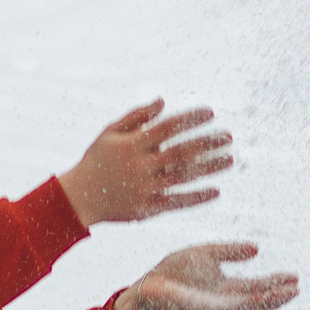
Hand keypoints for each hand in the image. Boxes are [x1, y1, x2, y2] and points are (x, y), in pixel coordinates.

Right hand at [57, 99, 232, 227]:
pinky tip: (216, 191)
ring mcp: (145, 189)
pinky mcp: (147, 208)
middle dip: (207, 144)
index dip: (190, 119)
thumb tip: (162, 101)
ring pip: (183, 177)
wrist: (79, 197)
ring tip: (230, 160)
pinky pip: (176, 202)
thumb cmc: (97, 160)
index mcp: (132, 145)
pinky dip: (197, 197)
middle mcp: (141, 166)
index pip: (168, 128)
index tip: (211, 113)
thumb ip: (137, 116)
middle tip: (229, 137)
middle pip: (181, 152)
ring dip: (209, 169)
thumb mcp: (110, 133)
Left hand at [115, 242, 299, 309]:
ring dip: (269, 302)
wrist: (147, 285)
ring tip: (288, 293)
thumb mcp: (207, 254)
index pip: (257, 288)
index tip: (295, 277)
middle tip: (298, 287)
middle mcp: (224, 302)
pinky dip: (247, 305)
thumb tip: (257, 249)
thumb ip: (230, 251)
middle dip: (278, 296)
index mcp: (226, 289)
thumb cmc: (174, 270)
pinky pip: (229, 308)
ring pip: (248, 308)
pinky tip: (260, 298)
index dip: (275, 283)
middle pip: (257, 301)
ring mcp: (215, 309)